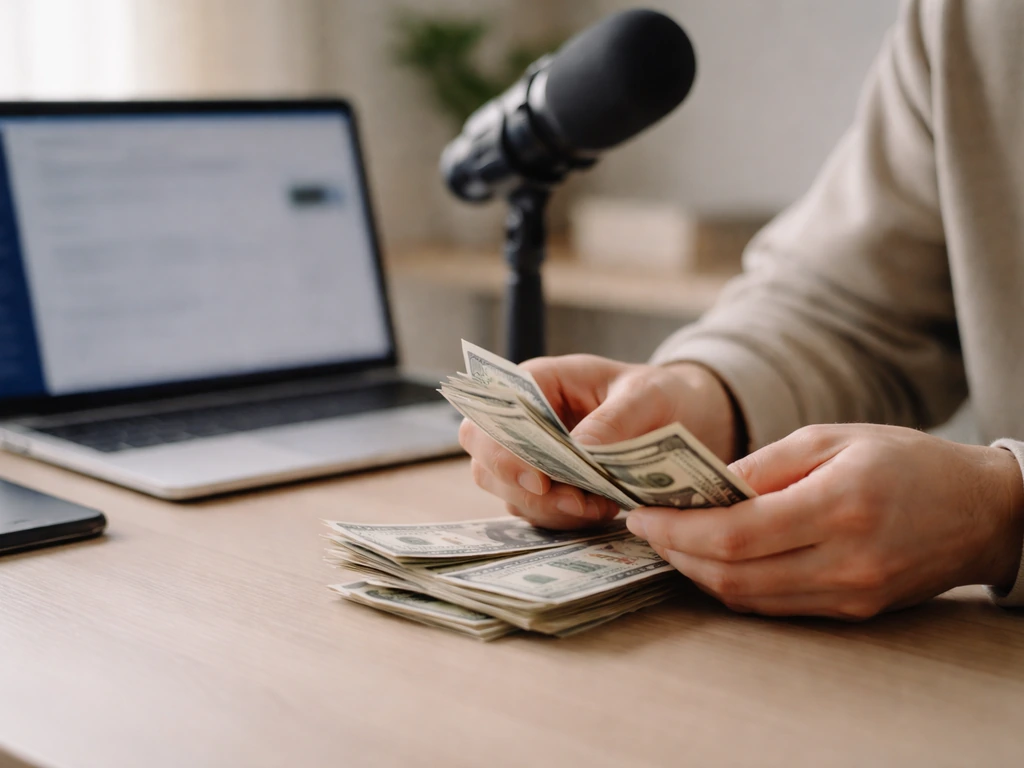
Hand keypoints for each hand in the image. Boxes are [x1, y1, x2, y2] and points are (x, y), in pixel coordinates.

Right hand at [459, 354, 737, 529]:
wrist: (681, 416)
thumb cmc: (657, 393)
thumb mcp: (646, 395)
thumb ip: (613, 420)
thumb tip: (581, 451)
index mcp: (538, 381)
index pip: (493, 412)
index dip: (501, 448)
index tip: (540, 480)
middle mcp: (524, 419)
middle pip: (487, 460)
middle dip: (525, 490)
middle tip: (577, 503)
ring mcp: (530, 456)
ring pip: (509, 493)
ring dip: (550, 509)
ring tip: (600, 507)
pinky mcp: (546, 486)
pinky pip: (536, 512)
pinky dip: (564, 520)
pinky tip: (600, 511)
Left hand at [627, 424, 1023, 618]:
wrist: (980, 511)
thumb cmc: (905, 461)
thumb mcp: (832, 438)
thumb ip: (764, 465)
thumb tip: (703, 487)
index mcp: (838, 506)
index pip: (733, 534)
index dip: (676, 529)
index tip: (640, 515)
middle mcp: (844, 562)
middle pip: (731, 575)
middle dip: (675, 553)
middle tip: (646, 529)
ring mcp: (849, 595)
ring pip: (748, 598)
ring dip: (698, 573)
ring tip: (672, 542)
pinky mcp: (853, 612)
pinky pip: (775, 606)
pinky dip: (734, 585)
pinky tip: (714, 560)